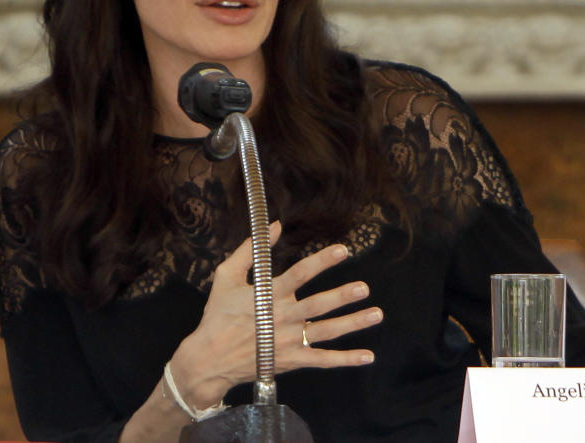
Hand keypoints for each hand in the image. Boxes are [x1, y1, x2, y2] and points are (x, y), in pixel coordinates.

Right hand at [169, 222, 382, 407]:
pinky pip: (323, 360)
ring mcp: (289, 341)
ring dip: (353, 323)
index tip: (343, 250)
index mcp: (269, 295)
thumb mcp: (226, 277)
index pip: (300, 274)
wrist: (208, 359)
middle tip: (364, 288)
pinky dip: (345, 359)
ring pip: (327, 331)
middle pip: (318, 305)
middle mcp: (283, 317)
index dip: (322, 261)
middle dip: (343, 296)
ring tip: (376, 314)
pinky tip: (367, 356)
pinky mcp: (292, 360)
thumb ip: (249, 251)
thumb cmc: (217, 316)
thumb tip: (273, 225)